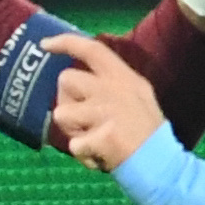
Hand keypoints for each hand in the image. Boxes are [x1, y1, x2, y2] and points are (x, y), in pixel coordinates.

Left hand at [50, 33, 165, 172]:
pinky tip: (100, 155)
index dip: (65, 42)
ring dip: (71, 130)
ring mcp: (107, 112)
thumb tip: (79, 74)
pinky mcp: (103, 137)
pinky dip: (83, 155)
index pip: (91, 48)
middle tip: (82, 119)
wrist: (160, 161)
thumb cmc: (145, 128)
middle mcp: (112, 89)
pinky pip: (73, 145)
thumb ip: (112, 80)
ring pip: (60, 114)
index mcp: (122, 76)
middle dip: (65, 99)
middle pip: (65, 79)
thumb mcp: (137, 92)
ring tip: (92, 138)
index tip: (44, 45)